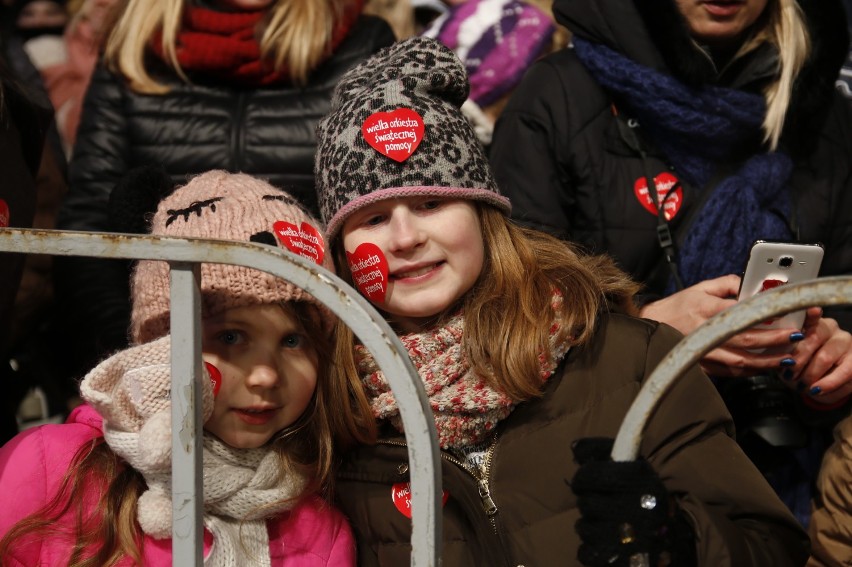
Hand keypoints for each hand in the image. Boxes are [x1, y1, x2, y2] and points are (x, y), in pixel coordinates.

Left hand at [571, 438, 696, 566]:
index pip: (589, 475)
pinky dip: (591, 549)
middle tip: (600, 504)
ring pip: (584, 528)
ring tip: (606, 524)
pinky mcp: (621, 561)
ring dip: (589, 526)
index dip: (583, 478)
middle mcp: (636, 509)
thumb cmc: (642, 495)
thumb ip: (602, 451)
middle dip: (588, 503)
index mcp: (639, 481)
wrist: (671, 538)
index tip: (586, 481)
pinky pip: (585, 552)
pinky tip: (606, 543)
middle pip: (585, 503)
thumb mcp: (632, 466)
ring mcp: (630, 539)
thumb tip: (574, 447)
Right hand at [640, 275, 804, 376]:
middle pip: (745, 340)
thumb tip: (752, 285)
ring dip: (765, 362)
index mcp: (706, 309)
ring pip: (740, 361)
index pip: (740, 313)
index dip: (765, 317)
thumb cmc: (677, 306)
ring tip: (785, 359)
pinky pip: (730, 371)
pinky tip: (763, 368)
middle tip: (794, 339)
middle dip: (773, 341)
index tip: (785, 317)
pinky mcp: (701, 365)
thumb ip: (727, 284)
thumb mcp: (700, 288)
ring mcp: (703, 351)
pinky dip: (749, 371)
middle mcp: (704, 332)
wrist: (651, 325)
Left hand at [787, 312, 851, 405]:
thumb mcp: (787, 357)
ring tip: (800, 385)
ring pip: (825, 357)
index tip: (812, 310)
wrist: (817, 384)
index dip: (811, 315)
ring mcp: (845, 342)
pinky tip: (816, 390)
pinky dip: (827, 384)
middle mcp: (831, 328)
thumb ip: (785, 350)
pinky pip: (843, 373)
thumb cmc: (798, 366)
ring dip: (809, 374)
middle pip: (813, 339)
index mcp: (811, 322)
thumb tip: (781, 353)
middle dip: (797, 359)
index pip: (810, 317)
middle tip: (788, 374)